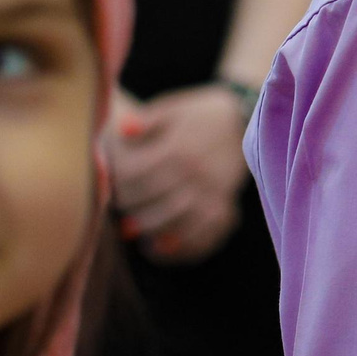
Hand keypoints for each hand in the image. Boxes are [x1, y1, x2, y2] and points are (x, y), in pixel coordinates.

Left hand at [109, 85, 248, 264]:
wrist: (247, 119)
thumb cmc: (200, 114)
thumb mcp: (172, 108)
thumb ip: (145, 121)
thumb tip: (123, 129)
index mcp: (178, 148)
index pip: (135, 176)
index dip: (117, 183)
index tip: (109, 185)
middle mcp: (197, 173)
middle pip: (151, 201)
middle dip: (129, 208)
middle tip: (119, 208)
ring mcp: (213, 193)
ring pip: (174, 222)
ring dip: (150, 229)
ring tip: (132, 230)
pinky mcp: (226, 206)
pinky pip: (203, 235)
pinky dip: (180, 246)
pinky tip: (161, 247)